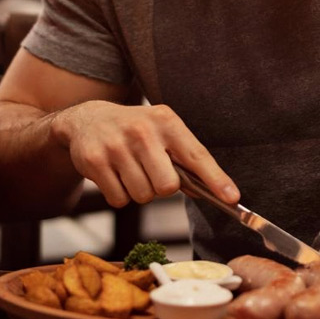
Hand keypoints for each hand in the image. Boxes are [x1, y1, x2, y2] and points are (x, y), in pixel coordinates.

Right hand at [47, 101, 238, 207]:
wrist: (87, 119)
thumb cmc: (135, 130)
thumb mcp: (161, 131)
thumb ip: (184, 159)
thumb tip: (209, 191)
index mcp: (165, 121)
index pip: (196, 155)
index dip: (215, 179)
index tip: (232, 198)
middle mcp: (141, 131)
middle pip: (167, 186)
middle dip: (161, 188)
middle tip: (151, 173)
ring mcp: (116, 145)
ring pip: (142, 196)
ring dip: (139, 192)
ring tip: (130, 170)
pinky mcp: (94, 161)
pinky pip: (119, 199)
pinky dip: (119, 195)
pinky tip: (114, 175)